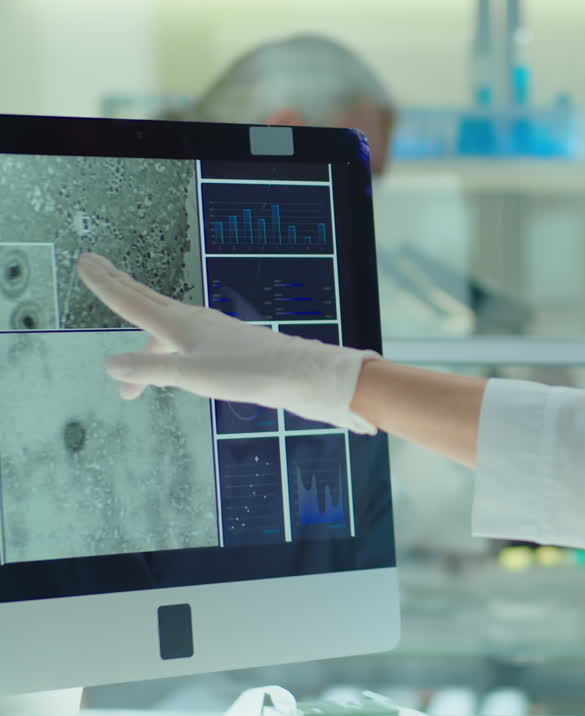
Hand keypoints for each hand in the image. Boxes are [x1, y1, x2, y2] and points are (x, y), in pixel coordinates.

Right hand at [76, 252, 379, 433]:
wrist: (303, 377)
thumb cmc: (250, 374)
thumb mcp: (191, 375)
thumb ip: (150, 368)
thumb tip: (109, 365)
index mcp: (181, 324)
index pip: (132, 301)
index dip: (105, 284)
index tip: (84, 261)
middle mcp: (196, 323)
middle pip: (148, 303)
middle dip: (119, 290)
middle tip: (94, 268)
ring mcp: (216, 336)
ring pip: (167, 334)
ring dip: (143, 351)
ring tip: (129, 388)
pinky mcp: (232, 352)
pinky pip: (187, 349)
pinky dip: (170, 360)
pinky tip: (178, 376)